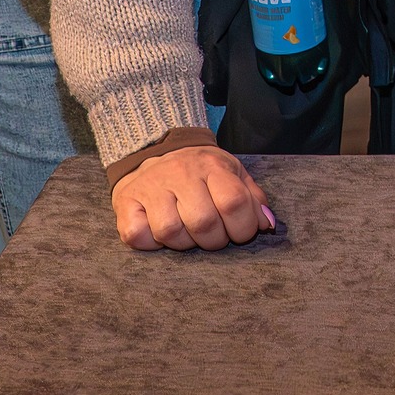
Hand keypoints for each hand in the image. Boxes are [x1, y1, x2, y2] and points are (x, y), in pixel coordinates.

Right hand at [112, 144, 273, 250]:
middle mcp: (180, 173)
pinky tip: (159, 233)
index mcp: (212, 165)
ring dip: (184, 243)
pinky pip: (138, 236)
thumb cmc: (200, 171)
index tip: (240, 232)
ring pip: (171, 231)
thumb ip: (252, 198)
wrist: (154, 151)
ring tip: (188, 233)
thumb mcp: (231, 174)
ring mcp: (151, 187)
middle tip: (214, 236)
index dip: (243, 227)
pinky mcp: (126, 202)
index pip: (234, 201)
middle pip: (203, 221)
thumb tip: (267, 224)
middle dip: (214, 240)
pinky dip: (151, 243)